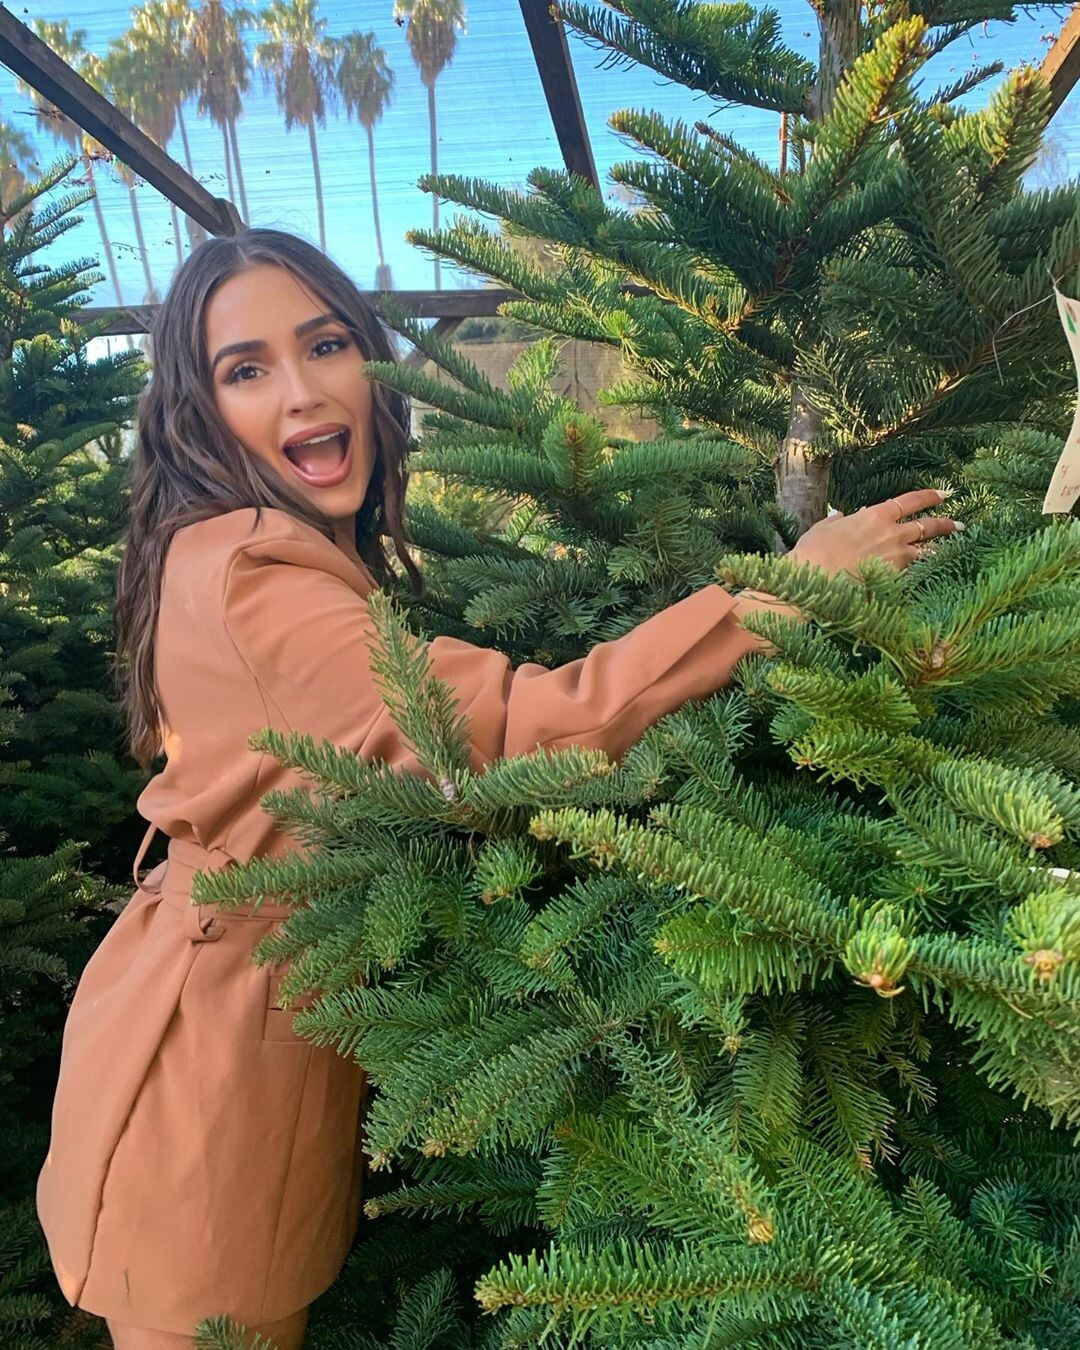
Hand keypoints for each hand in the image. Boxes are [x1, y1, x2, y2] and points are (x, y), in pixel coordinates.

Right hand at [788, 488, 962, 579]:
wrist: (816, 580)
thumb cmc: (814, 551)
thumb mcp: (823, 528)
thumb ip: (836, 521)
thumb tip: (842, 516)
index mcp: (876, 517)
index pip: (910, 501)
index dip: (929, 496)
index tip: (944, 494)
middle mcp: (892, 535)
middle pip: (927, 526)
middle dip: (945, 524)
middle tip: (958, 524)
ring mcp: (896, 560)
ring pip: (925, 552)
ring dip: (936, 550)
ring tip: (946, 551)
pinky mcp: (893, 581)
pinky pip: (910, 574)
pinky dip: (915, 572)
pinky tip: (923, 576)